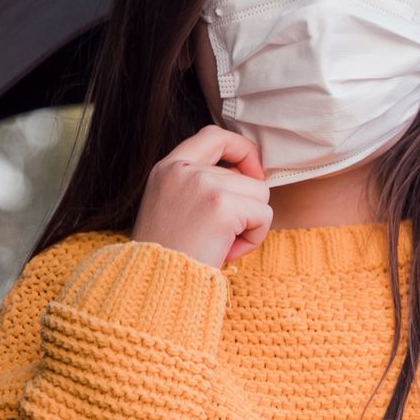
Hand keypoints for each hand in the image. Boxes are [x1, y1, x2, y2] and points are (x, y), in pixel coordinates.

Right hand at [131, 126, 271, 267]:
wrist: (155, 284)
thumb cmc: (168, 256)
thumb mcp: (173, 207)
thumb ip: (201, 186)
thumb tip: (251, 178)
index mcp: (168, 167)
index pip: (214, 135)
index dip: (241, 149)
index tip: (252, 172)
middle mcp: (184, 169)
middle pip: (247, 176)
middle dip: (245, 209)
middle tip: (219, 236)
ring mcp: (203, 184)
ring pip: (260, 194)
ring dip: (250, 225)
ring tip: (221, 244)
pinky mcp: (223, 206)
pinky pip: (264, 215)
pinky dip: (254, 238)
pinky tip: (227, 252)